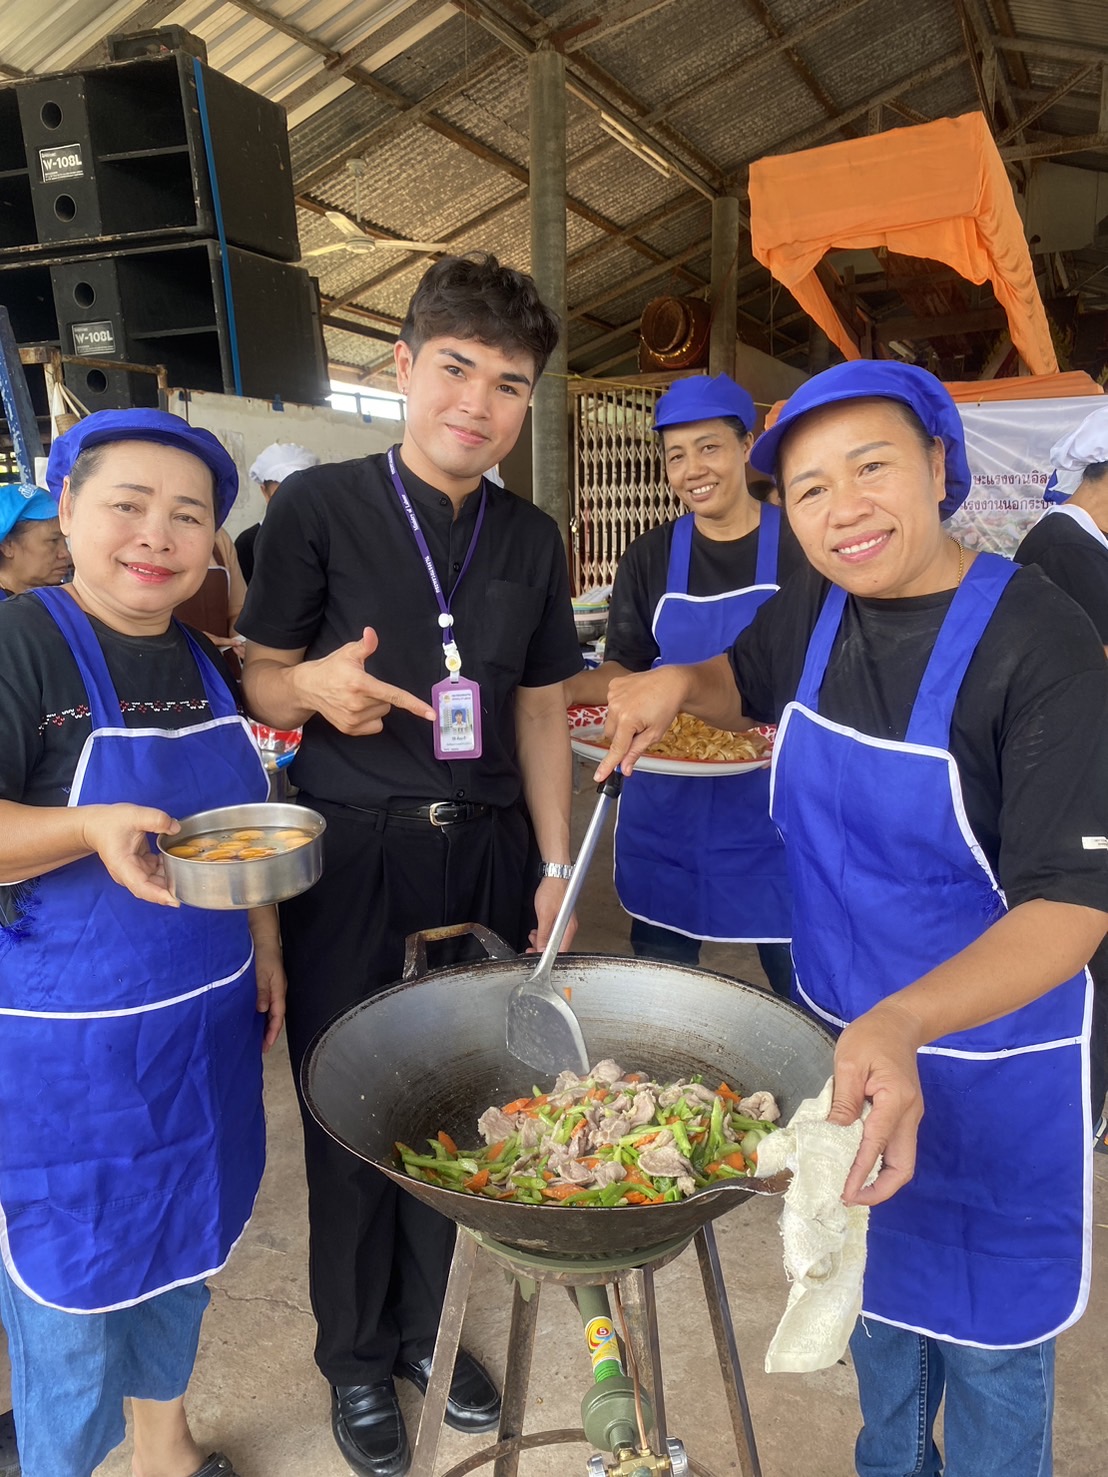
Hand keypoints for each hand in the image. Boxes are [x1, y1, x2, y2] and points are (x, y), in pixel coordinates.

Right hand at [79, 803, 180, 907]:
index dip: (159, 895)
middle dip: (171, 887)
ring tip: (187, 867)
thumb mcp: (135, 815)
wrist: (95, 825)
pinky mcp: (139, 868)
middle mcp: (128, 874)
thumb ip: (156, 820)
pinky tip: (176, 859)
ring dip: (171, 876)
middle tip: (192, 883)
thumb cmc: (109, 823)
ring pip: (156, 882)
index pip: (142, 887)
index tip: (175, 900)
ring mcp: (134, 872)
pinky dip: (167, 868)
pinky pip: (156, 873)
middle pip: (152, 888)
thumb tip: (176, 828)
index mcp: (123, 865)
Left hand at [253, 938, 286, 1050]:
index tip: (266, 1046)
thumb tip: (262, 1010)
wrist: (263, 939)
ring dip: (265, 1025)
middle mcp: (277, 992)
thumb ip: (263, 991)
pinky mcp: (267, 985)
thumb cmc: (263, 954)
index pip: (277, 1016)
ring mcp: (273, 989)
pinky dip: (261, 1015)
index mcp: (279, 991)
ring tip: (257, 1038)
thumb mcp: (262, 973)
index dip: (272, 1032)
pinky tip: (254, 1018)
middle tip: (262, 1048)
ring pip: (270, 1012)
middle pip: (275, 1017)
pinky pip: (266, 1004)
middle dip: (269, 1033)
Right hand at [298, 627, 434, 735]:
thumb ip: (364, 645)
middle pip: (388, 703)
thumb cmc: (331, 668)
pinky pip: (375, 725)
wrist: (308, 688)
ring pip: (382, 714)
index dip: (414, 705)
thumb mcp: (347, 653)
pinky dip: (370, 718)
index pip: (393, 696)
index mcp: (360, 684)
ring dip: (375, 706)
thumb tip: (371, 633)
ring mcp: (353, 719)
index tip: (431, 714)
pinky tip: (355, 708)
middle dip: (380, 695)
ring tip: (356, 696)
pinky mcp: (349, 729)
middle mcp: (357, 704)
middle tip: (362, 686)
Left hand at [528, 875, 576, 952]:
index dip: (546, 955)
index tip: (535, 954)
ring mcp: (566, 923)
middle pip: (557, 946)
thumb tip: (542, 949)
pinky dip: (544, 933)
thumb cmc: (553, 891)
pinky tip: (537, 931)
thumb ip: (543, 935)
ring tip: (532, 936)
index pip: (560, 950)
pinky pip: (553, 931)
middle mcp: (569, 927)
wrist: (555, 875)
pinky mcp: (561, 919)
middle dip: (542, 948)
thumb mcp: (544, 915)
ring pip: (554, 939)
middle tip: (530, 946)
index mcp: (568, 928)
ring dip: (541, 940)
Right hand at [596, 666, 686, 779]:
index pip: (616, 748)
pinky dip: (620, 707)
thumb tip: (625, 768)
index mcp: (628, 719)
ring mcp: (612, 694)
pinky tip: (634, 701)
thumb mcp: (654, 733)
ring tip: (638, 712)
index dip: (607, 765)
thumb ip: (636, 751)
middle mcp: (616, 706)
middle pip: (611, 734)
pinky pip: (611, 704)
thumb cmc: (667, 707)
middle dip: (621, 737)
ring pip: (610, 720)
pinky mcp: (613, 685)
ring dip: (620, 722)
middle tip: (639, 729)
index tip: (598, 777)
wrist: (671, 681)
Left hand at [827, 1000, 925, 1206]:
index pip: (876, 1146)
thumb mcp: (848, 1063)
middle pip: (904, 1166)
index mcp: (895, 1100)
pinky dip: (879, 1162)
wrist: (899, 1023)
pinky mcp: (905, 1115)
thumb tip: (835, 1132)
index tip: (846, 1193)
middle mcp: (909, 1114)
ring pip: (902, 1160)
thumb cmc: (871, 1037)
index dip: (861, 1173)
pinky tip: (859, 1164)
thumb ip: (844, 1100)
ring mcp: (910, 1116)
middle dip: (881, 1189)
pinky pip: (895, 1147)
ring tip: (853, 1187)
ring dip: (881, 1179)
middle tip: (851, 1198)